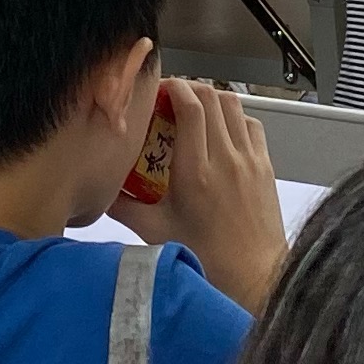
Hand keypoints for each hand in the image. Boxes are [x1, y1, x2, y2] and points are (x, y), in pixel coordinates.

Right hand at [111, 77, 285, 312]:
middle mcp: (226, 158)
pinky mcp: (265, 167)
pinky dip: (236, 118)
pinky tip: (222, 132)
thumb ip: (123, 206)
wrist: (253, 275)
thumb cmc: (205, 257)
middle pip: (213, 97)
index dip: (174, 87)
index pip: (191, 107)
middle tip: (171, 98)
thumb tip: (98, 189)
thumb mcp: (154, 232)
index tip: (160, 89)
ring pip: (235, 106)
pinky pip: (252, 125)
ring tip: (195, 111)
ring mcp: (249, 160)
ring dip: (213, 99)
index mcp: (196, 170)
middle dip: (190, 88)